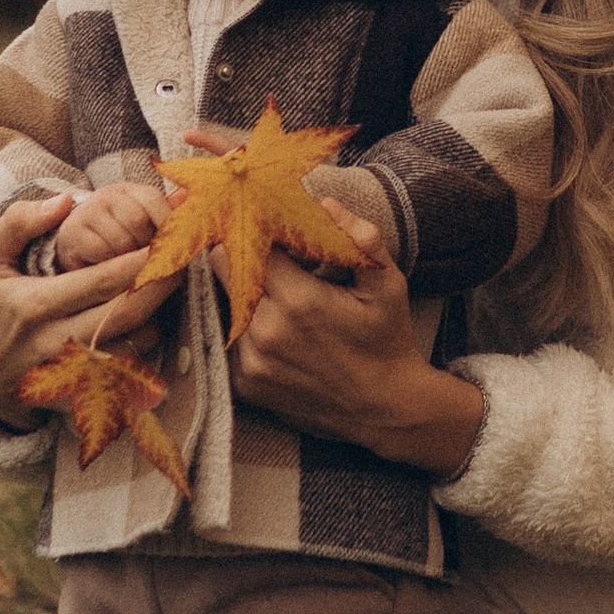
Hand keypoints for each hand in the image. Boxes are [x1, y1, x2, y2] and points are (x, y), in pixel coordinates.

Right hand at [0, 195, 182, 429]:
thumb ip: (18, 222)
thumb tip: (65, 201)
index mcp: (37, 306)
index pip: (104, 281)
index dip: (142, 260)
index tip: (166, 238)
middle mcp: (60, 343)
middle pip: (130, 312)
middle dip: (163, 282)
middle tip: (183, 257)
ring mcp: (77, 373)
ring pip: (138, 342)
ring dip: (159, 311)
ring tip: (169, 282)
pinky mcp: (90, 393)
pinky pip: (136, 366)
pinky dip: (148, 339)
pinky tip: (151, 315)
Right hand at [50, 180, 170, 271]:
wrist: (79, 245)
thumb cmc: (120, 237)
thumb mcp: (146, 225)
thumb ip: (166, 215)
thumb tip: (189, 197)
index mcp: (130, 190)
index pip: (153, 199)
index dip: (167, 222)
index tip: (175, 243)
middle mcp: (107, 195)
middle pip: (137, 220)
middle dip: (146, 245)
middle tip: (148, 259)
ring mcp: (87, 212)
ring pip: (120, 239)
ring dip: (128, 259)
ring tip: (127, 263)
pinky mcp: (71, 232)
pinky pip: (101, 251)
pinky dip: (109, 264)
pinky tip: (108, 265)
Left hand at [226, 215, 485, 475]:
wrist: (385, 411)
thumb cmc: (388, 341)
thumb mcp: (387, 285)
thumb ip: (359, 238)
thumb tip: (325, 203)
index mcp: (299, 300)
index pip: (246, 245)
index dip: (250, 228)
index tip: (256, 217)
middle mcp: (266, 332)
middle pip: (225, 272)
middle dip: (239, 254)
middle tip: (259, 247)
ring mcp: (251, 362)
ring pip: (226, 305)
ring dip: (243, 291)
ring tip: (274, 290)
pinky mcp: (244, 385)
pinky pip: (231, 340)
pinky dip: (246, 326)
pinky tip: (276, 328)